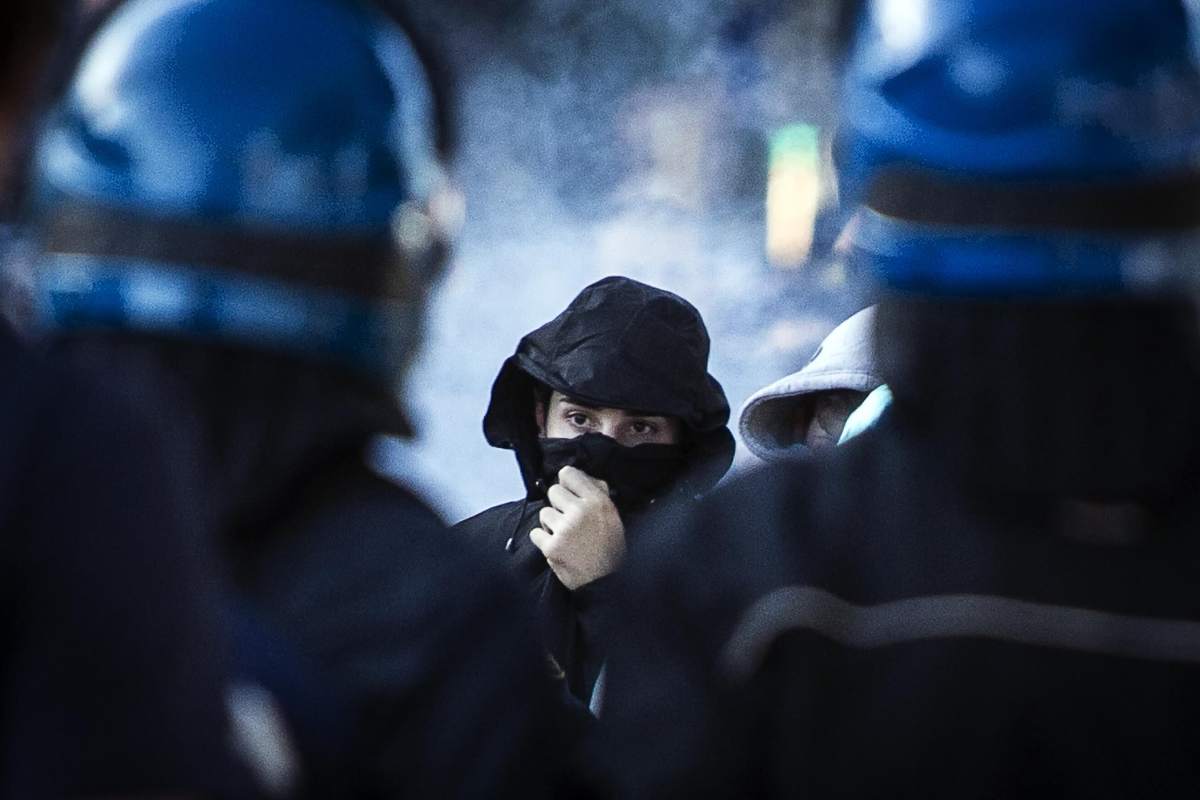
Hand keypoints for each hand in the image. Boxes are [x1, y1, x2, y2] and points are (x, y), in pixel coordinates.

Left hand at [528, 466, 625, 590]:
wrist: (607, 583)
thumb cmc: (610, 549)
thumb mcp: (613, 516)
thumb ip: (597, 493)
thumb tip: (580, 477)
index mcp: (598, 501)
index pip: (568, 474)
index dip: (567, 484)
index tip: (569, 494)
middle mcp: (581, 511)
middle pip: (553, 491)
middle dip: (559, 504)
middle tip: (569, 520)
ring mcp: (565, 529)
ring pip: (544, 513)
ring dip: (551, 524)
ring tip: (566, 536)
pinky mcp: (552, 547)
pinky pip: (535, 533)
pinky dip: (543, 540)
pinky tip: (558, 547)